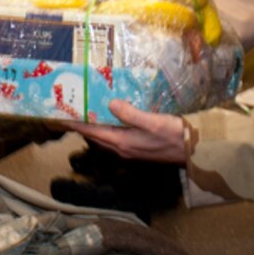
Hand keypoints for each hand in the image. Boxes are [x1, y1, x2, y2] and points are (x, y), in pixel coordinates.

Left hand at [67, 99, 189, 162]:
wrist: (194, 150)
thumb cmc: (174, 136)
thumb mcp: (153, 122)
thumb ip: (131, 114)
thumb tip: (110, 104)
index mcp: (123, 142)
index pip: (92, 132)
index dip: (75, 125)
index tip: (59, 117)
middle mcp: (123, 148)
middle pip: (95, 136)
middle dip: (81, 126)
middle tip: (68, 112)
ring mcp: (131, 149)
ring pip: (105, 137)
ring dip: (93, 127)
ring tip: (84, 114)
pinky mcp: (139, 147)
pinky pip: (116, 137)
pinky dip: (107, 128)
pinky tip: (110, 119)